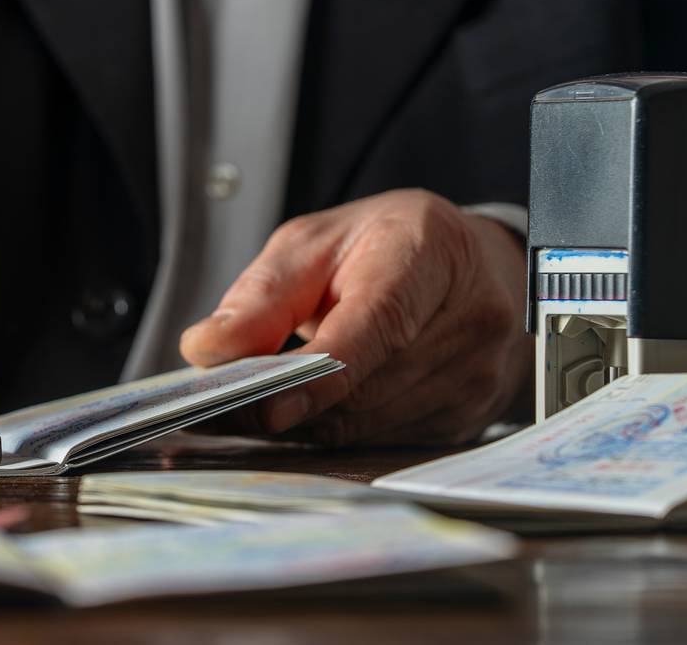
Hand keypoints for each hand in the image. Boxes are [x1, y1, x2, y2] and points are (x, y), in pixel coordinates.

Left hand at [179, 189, 530, 445]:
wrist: (473, 266)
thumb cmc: (385, 246)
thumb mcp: (314, 243)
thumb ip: (261, 295)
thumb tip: (206, 350)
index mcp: (428, 254)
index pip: (375, 327)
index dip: (318, 375)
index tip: (264, 404)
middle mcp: (470, 319)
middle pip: (364, 389)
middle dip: (287, 401)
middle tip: (223, 404)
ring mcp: (480, 376)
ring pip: (368, 426)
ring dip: (308, 420)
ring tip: (264, 397)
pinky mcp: (471, 420)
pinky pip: (384, 442)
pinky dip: (338, 428)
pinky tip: (317, 404)